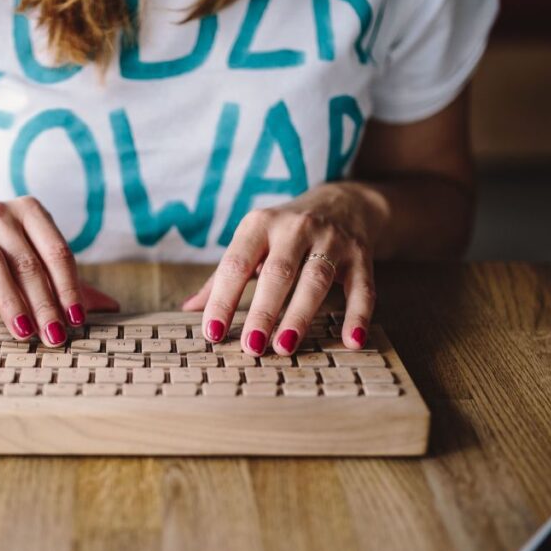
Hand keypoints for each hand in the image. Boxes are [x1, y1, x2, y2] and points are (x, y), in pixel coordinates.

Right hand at [0, 197, 117, 345]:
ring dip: (10, 301)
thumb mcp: (32, 260)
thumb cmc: (0, 253)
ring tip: (23, 332)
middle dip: (44, 303)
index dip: (69, 287)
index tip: (77, 320)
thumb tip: (112, 307)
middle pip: (27, 261)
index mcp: (30, 212)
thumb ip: (68, 282)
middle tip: (54, 337)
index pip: (57, 251)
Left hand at [182, 185, 378, 354]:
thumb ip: (224, 275)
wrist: (345, 202)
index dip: (223, 299)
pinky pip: (361, 288)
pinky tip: (351, 341)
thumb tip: (189, 308)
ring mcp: (332, 240)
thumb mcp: (253, 242)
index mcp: (260, 223)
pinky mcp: (361, 255)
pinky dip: (358, 315)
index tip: (211, 332)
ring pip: (316, 279)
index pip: (236, 264)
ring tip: (284, 347)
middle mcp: (296, 227)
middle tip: (251, 347)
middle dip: (263, 311)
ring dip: (300, 315)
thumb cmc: (284, 232)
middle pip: (278, 273)